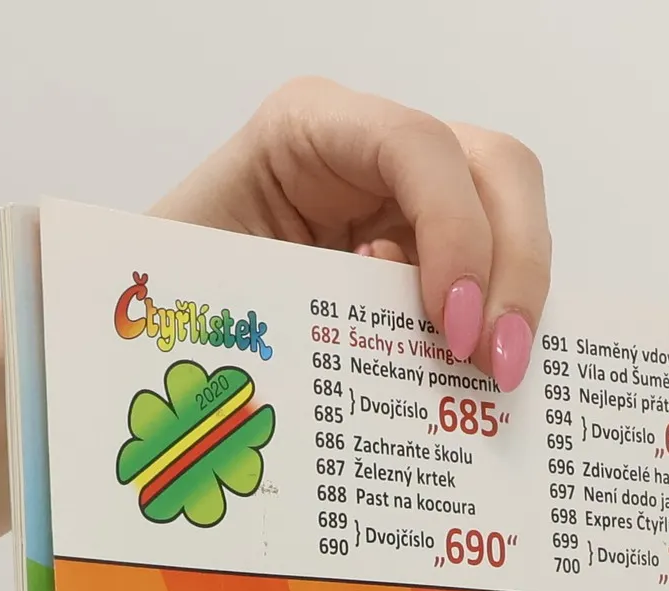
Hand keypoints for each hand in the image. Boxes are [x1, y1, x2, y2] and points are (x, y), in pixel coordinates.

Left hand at [152, 77, 549, 391]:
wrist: (152, 329)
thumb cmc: (166, 294)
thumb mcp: (203, 284)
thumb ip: (277, 297)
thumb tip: (348, 355)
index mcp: (309, 129)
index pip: (417, 144)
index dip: (455, 228)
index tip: (452, 326)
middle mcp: (372, 156)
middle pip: (495, 169)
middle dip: (512, 267)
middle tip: (496, 364)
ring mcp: (408, 205)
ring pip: (510, 220)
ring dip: (516, 301)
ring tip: (494, 382)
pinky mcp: (426, 261)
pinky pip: (488, 284)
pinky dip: (496, 329)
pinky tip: (474, 383)